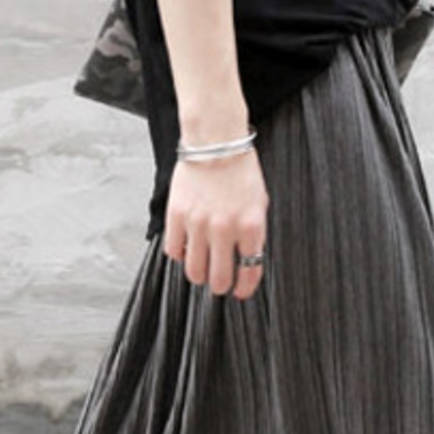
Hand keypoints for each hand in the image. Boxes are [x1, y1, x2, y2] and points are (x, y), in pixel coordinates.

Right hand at [163, 150, 268, 301]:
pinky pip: (174, 251)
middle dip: (220, 286)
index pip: (249, 272)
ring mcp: (198, 223)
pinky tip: (186, 246)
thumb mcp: (259, 203)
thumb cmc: (240, 170)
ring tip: (202, 268)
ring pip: (194, 271)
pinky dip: (180, 253)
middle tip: (219, 282)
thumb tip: (248, 262)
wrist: (216, 141)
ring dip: (199, 275)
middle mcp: (224, 228)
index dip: (245, 289)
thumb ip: (254, 234)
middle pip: (218, 279)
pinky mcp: (177, 216)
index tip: (241, 292)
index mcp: (250, 226)